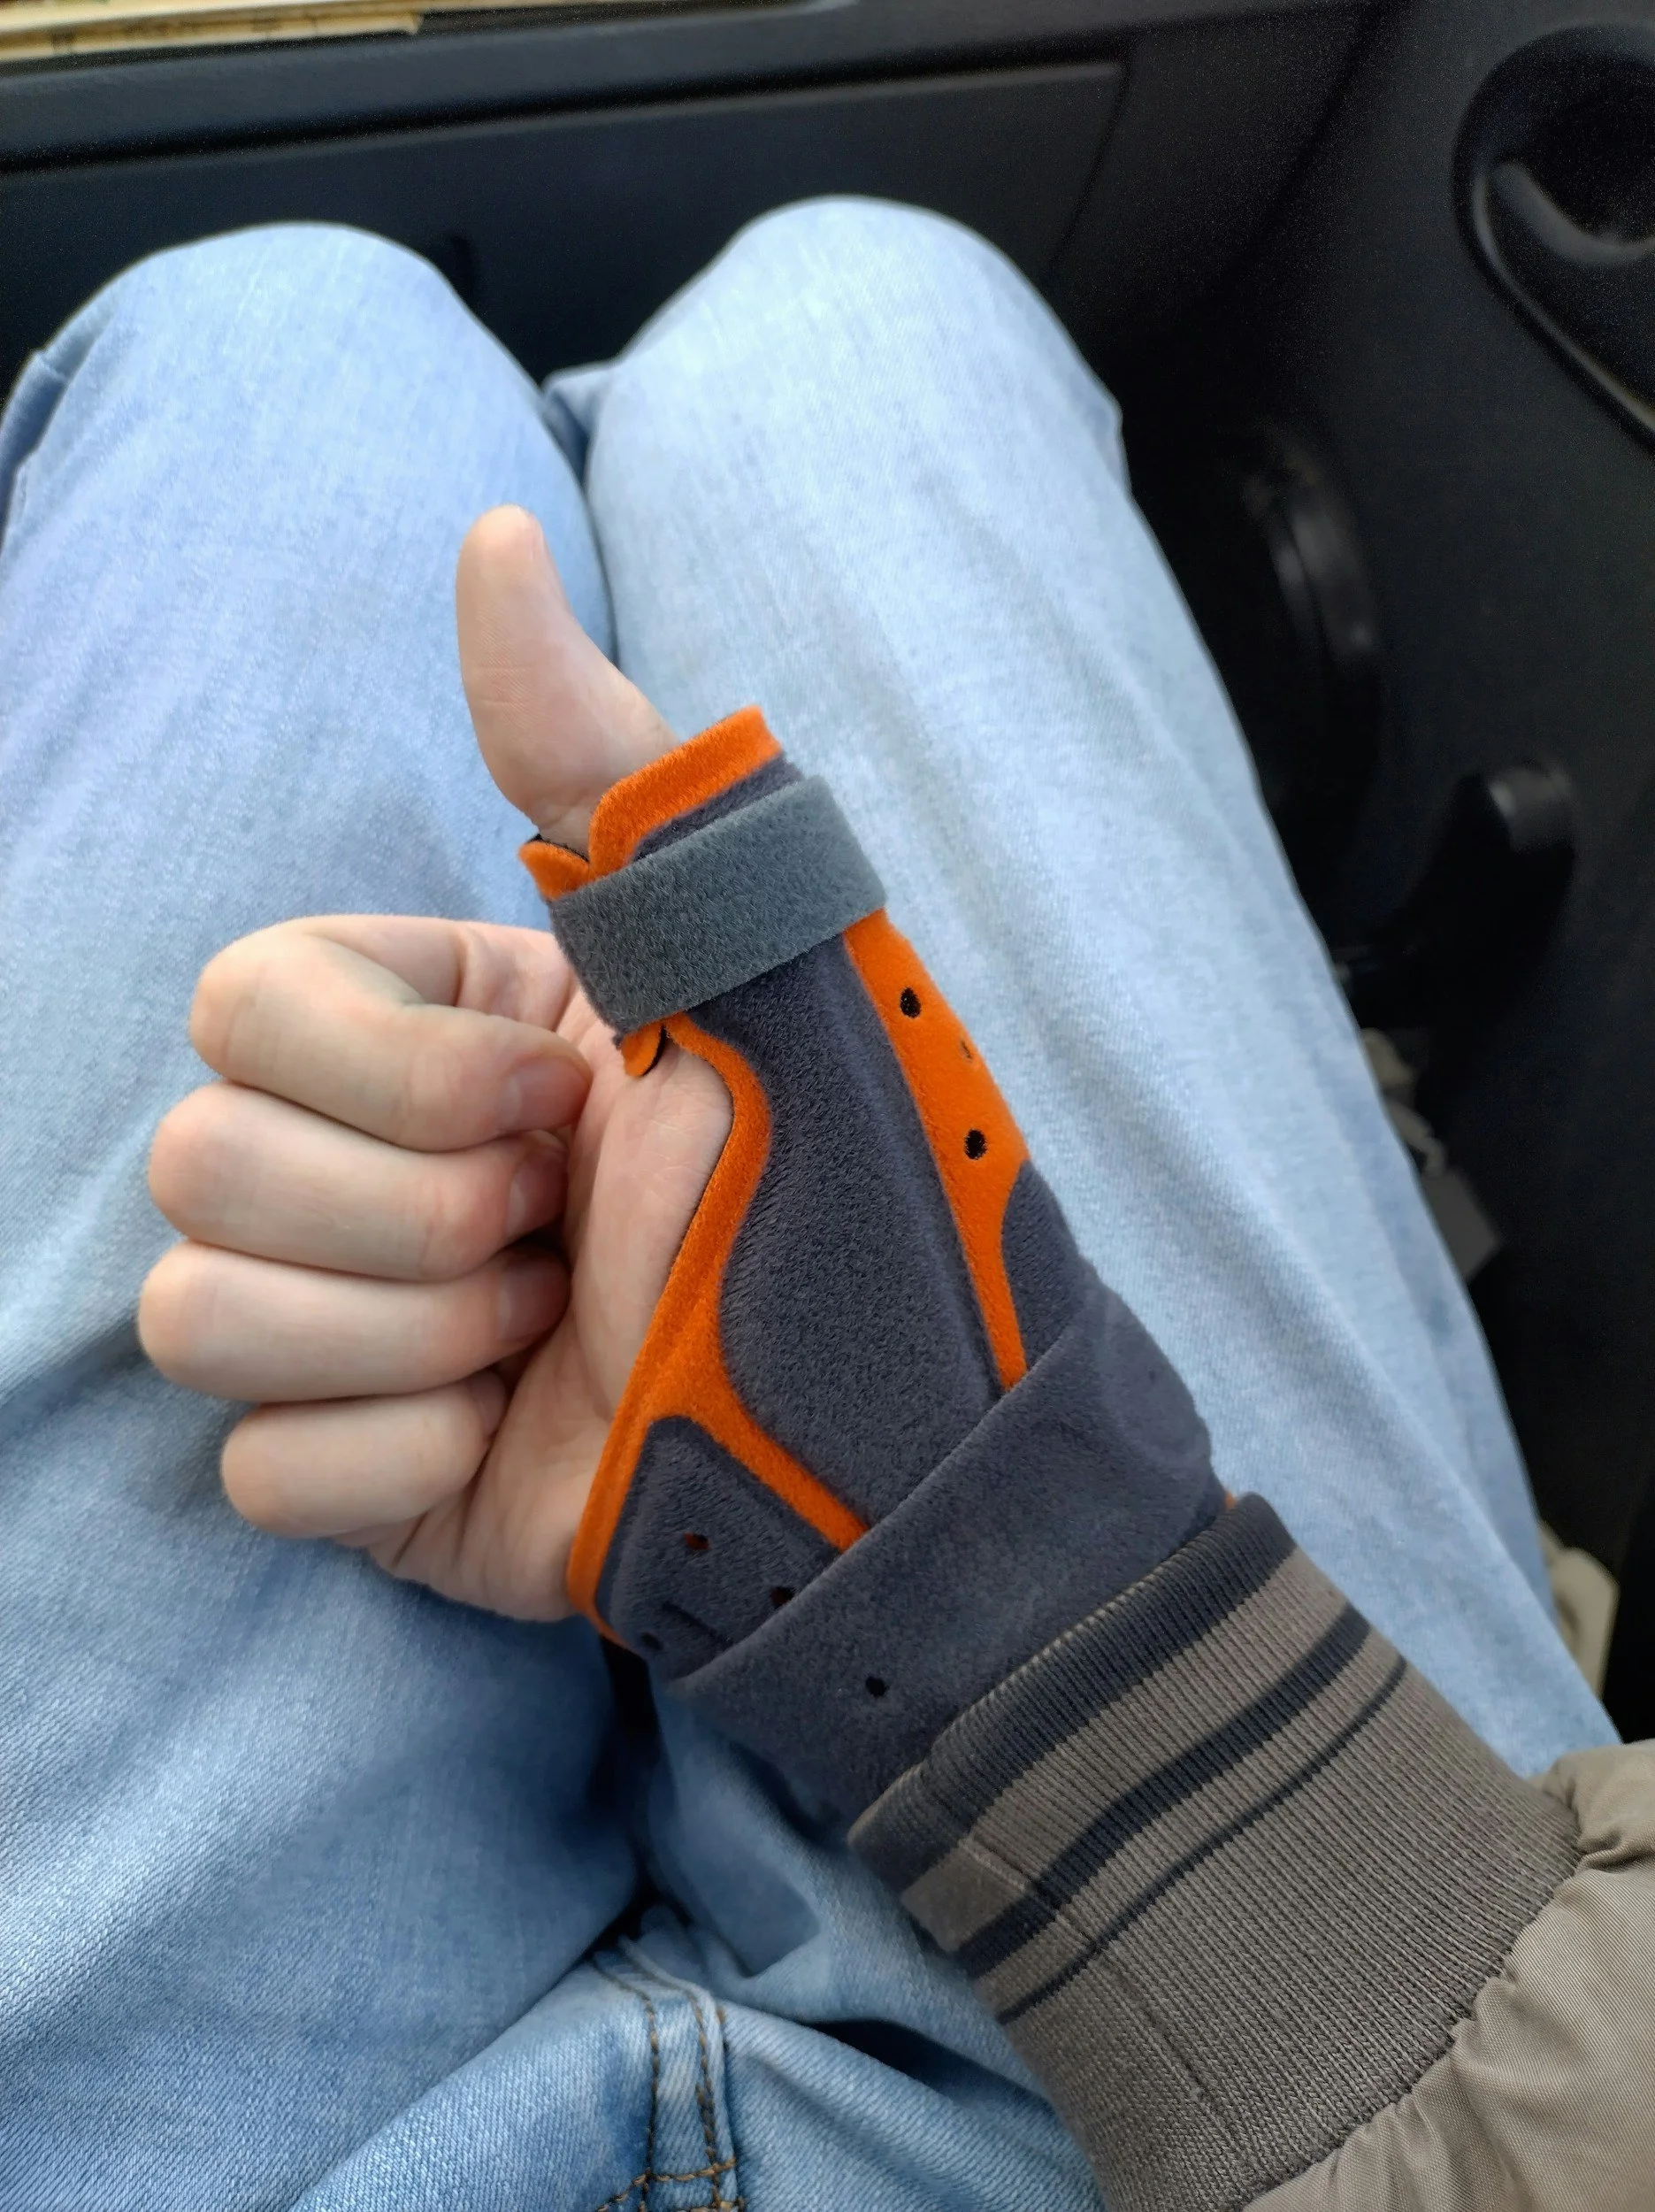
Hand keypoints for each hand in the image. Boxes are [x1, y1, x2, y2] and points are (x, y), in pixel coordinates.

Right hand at [138, 508, 732, 1616]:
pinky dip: (398, 1465)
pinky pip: (258, 1471)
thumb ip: (605, 764)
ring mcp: (358, 1326)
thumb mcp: (747, 955)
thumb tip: (493, 540)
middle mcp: (377, 1164)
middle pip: (198, 1156)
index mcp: (443, 1030)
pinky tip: (511, 1440)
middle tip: (560, 1228)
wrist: (888, 1448)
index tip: (559, 1099)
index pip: (243, 999)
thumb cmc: (832, 1186)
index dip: (394, 1068)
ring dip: (407, 1336)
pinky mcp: (363, 1474)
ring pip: (194, 1311)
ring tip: (550, 1331)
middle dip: (412, 1213)